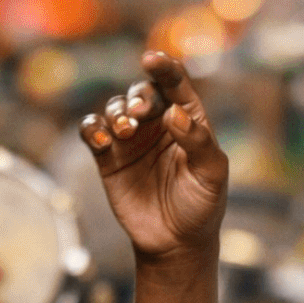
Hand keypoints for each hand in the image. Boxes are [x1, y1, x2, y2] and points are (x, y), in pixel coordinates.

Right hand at [79, 51, 228, 263]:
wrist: (176, 242)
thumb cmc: (202, 203)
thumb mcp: (211, 173)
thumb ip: (197, 141)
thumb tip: (174, 113)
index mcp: (188, 118)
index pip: (176, 84)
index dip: (164, 68)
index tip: (152, 60)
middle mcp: (158, 122)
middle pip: (142, 93)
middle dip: (139, 97)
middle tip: (140, 114)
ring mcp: (131, 138)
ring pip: (115, 108)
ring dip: (117, 113)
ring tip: (125, 131)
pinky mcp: (107, 157)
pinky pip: (92, 131)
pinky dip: (92, 129)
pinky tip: (101, 139)